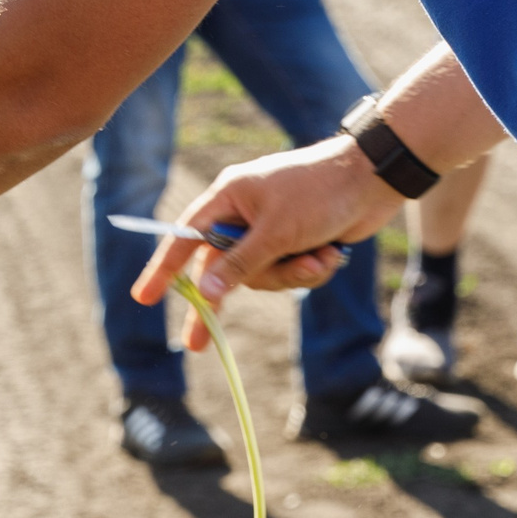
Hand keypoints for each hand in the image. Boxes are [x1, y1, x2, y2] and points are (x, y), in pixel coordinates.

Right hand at [132, 135, 404, 348]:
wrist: (373, 180)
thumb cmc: (319, 194)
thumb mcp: (276, 232)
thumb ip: (239, 264)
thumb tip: (206, 292)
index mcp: (227, 199)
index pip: (184, 238)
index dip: (163, 270)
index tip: (143, 298)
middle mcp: (243, 215)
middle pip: (225, 268)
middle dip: (246, 287)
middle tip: (210, 337)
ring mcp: (270, 230)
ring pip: (262, 276)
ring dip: (293, 274)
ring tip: (319, 257)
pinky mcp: (295, 242)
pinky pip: (289, 273)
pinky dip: (311, 270)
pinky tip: (332, 252)